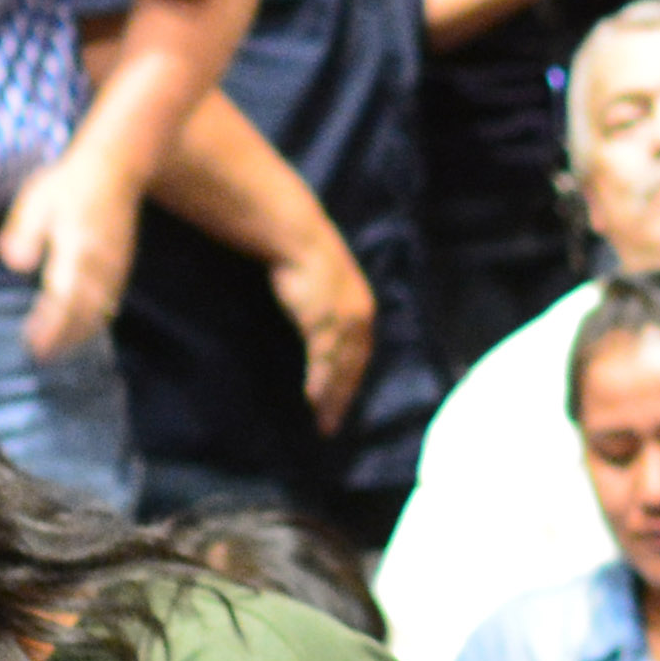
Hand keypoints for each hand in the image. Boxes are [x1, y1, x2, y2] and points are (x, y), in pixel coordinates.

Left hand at [0, 148, 140, 361]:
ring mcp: (115, 267)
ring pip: (100, 310)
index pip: (64, 296)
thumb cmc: (70, 182)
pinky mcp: (121, 267)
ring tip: (58, 350)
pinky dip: (94, 320)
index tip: (33, 344)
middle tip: (41, 357)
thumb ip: (25, 231)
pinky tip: (80, 328)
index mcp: (78, 248)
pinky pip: (110, 302)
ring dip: (79, 333)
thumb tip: (15, 262)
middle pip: (85, 312)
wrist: (116, 167)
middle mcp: (100, 264)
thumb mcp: (38, 198)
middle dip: (64, 337)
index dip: (50, 325)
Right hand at [272, 225, 376, 429]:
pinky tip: (312, 400)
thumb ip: (327, 309)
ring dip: (332, 398)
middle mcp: (360, 317)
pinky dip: (319, 382)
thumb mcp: (325, 287)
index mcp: (363, 309)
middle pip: (355, 367)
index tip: (344, 400)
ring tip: (323, 422)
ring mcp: (343, 320)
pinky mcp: (322, 321)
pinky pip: (323, 360)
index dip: (353, 379)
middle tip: (333, 425)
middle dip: (346, 398)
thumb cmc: (305, 256)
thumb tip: (317, 326)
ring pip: (340, 369)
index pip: (362, 354)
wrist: (296, 236)